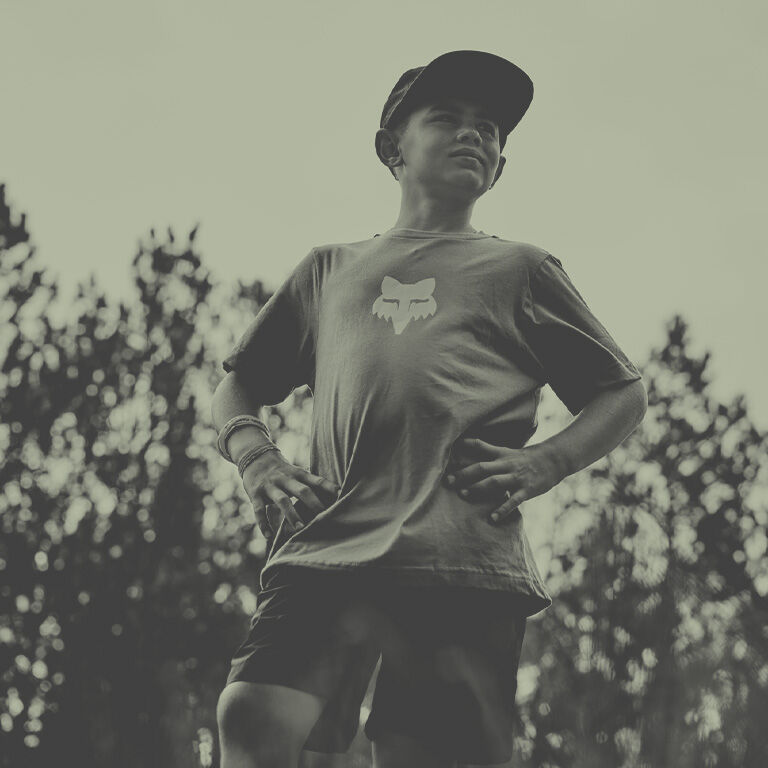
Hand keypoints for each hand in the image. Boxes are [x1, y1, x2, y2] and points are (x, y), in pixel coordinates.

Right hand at [241, 449, 339, 537]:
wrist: (254, 457)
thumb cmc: (282, 470)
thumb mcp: (296, 472)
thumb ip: (310, 483)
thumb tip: (335, 494)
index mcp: (298, 473)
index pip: (316, 480)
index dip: (328, 487)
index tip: (341, 495)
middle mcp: (285, 478)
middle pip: (301, 490)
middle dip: (313, 503)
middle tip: (324, 517)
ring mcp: (270, 486)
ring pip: (282, 500)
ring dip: (291, 514)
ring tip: (300, 528)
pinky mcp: (255, 494)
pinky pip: (259, 510)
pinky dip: (263, 524)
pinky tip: (269, 536)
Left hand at [443, 438, 564, 524]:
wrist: (554, 460)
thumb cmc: (526, 458)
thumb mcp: (508, 452)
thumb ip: (489, 454)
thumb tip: (466, 453)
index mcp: (501, 454)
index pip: (480, 447)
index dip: (465, 446)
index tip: (448, 451)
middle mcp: (506, 464)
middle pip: (482, 468)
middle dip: (464, 474)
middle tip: (448, 481)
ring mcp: (517, 477)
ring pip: (494, 482)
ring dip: (478, 489)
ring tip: (463, 495)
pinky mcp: (527, 490)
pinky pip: (513, 500)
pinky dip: (502, 509)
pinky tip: (492, 518)